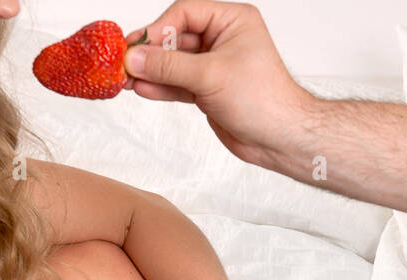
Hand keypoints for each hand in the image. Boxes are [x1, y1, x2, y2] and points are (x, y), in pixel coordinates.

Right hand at [122, 1, 312, 166]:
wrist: (281, 139)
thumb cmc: (263, 99)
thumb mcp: (211, 76)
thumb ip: (169, 66)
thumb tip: (134, 58)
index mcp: (232, 21)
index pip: (185, 13)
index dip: (158, 28)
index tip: (135, 45)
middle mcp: (223, 39)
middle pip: (176, 38)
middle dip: (151, 53)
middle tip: (125, 64)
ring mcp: (215, 66)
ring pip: (175, 64)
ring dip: (152, 72)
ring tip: (127, 80)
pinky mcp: (208, 90)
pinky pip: (178, 84)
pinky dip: (162, 87)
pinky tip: (143, 89)